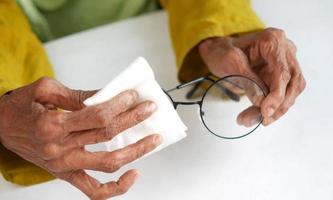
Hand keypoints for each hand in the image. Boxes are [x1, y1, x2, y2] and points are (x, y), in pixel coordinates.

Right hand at [0, 77, 161, 199]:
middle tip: (150, 109)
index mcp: (53, 125)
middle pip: (107, 136)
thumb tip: (109, 96)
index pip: (97, 116)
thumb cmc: (22, 106)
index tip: (134, 95)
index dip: (120, 105)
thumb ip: (79, 95)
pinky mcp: (66, 174)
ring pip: (108, 163)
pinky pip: (94, 190)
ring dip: (136, 151)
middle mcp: (59, 149)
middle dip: (133, 120)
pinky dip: (116, 187)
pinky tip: (134, 174)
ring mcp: (64, 165)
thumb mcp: (45, 90)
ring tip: (154, 139)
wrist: (0, 126)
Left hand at [199, 28, 305, 125]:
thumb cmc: (223, 51)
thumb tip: (261, 103)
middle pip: (293, 83)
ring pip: (291, 92)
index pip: (283, 72)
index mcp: (272, 41)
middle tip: (261, 120)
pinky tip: (256, 115)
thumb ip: (248, 81)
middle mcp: (284, 49)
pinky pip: (283, 95)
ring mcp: (286, 62)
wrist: (220, 51)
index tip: (266, 111)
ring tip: (251, 120)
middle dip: (279, 106)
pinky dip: (271, 108)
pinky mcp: (281, 75)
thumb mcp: (230, 63)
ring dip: (276, 110)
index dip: (277, 95)